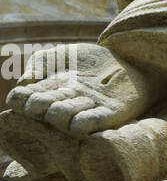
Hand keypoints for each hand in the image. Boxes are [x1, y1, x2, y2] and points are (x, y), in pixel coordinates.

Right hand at [7, 43, 159, 135]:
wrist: (130, 58)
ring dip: (62, 108)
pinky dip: (80, 118)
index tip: (26, 90)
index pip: (25, 102)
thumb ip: (39, 63)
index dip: (21, 98)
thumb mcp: (61, 54)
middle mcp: (64, 106)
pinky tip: (88, 101)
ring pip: (61, 120)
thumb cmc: (93, 59)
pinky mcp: (108, 116)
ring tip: (78, 93)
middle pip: (42, 112)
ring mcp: (85, 112)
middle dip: (41, 101)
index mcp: (50, 93)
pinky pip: (87, 125)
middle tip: (56, 89)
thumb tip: (23, 84)